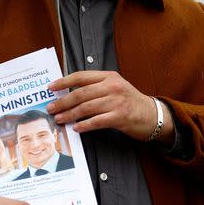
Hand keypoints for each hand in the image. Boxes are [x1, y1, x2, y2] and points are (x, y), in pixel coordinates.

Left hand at [47, 70, 173, 143]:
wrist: (152, 115)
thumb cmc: (129, 102)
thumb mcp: (114, 87)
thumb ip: (95, 87)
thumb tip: (69, 93)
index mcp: (109, 76)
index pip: (81, 76)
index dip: (64, 81)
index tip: (51, 87)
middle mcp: (112, 86)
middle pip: (81, 93)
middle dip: (63, 102)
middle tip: (51, 108)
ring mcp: (117, 101)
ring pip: (86, 108)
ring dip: (70, 114)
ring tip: (59, 119)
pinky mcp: (120, 117)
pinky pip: (97, 121)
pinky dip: (84, 125)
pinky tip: (76, 128)